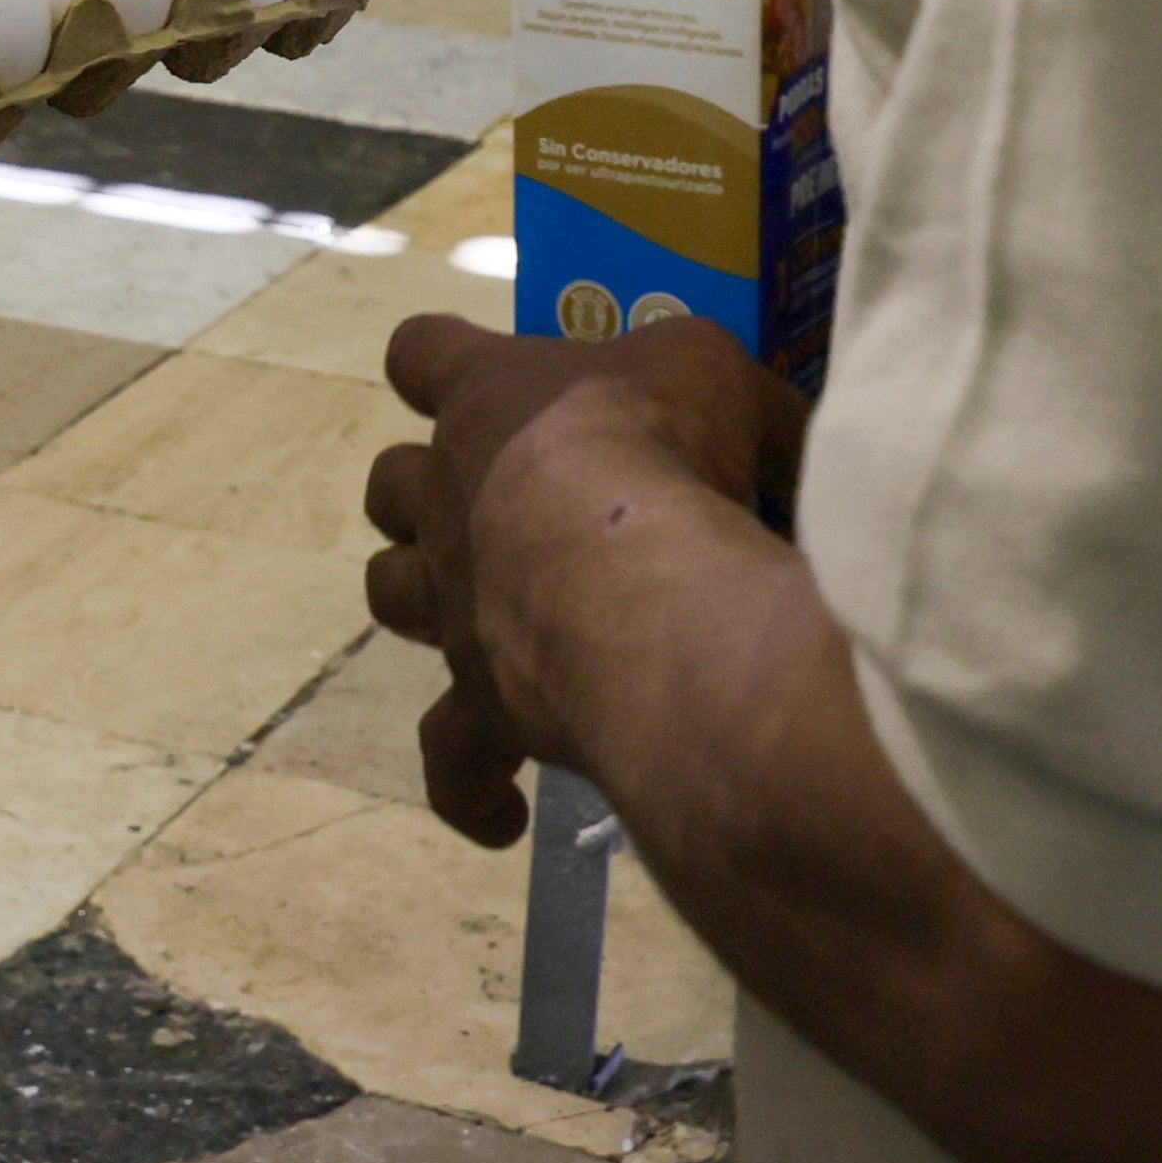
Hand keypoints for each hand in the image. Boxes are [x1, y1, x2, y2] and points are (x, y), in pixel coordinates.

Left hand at [363, 308, 799, 845]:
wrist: (648, 588)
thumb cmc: (674, 452)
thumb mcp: (726, 379)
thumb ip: (734, 406)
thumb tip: (771, 443)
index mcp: (491, 397)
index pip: (421, 351)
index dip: (437, 361)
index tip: (465, 376)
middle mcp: (450, 496)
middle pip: (392, 484)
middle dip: (429, 491)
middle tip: (506, 510)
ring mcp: (453, 603)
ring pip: (390, 592)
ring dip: (426, 601)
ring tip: (486, 619)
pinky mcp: (480, 701)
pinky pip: (451, 755)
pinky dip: (470, 783)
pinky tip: (502, 811)